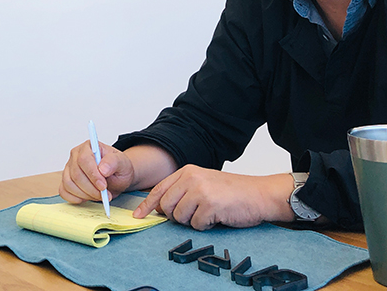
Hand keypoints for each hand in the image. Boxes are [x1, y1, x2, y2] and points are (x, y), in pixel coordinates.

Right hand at [60, 140, 135, 203]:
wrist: (117, 177)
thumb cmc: (118, 167)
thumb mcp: (123, 163)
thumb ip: (114, 162)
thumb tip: (103, 168)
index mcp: (88, 146)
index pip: (84, 159)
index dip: (93, 175)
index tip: (103, 186)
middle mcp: (75, 156)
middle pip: (76, 174)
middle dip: (91, 188)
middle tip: (104, 194)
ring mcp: (69, 168)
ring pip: (69, 184)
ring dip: (85, 194)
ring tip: (98, 196)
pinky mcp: (66, 180)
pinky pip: (64, 191)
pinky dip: (74, 198)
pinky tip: (86, 198)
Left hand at [132, 165, 294, 229]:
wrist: (260, 194)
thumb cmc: (233, 192)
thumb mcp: (203, 183)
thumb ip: (182, 191)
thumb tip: (160, 207)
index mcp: (187, 171)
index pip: (159, 189)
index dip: (147, 204)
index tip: (138, 215)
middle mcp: (191, 178)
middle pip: (166, 206)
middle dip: (175, 216)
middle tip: (193, 215)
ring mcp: (200, 191)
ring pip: (179, 217)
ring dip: (192, 221)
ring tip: (208, 213)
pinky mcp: (209, 205)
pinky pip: (196, 224)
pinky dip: (205, 225)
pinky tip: (216, 217)